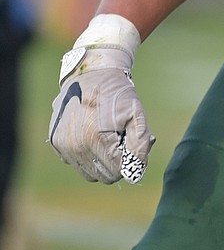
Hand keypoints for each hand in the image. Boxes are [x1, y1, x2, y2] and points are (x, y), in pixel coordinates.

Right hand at [48, 15, 154, 184]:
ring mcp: (63, 146)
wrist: (91, 74)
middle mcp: (75, 147)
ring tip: (109, 138)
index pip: (117, 172)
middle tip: (122, 139)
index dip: (130, 161)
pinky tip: (94, 134)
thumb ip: (140, 145)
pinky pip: (76, 162)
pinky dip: (87, 154)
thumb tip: (136, 171)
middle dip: (117, 162)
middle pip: (103, 176)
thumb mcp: (136, 115)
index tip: (132, 143)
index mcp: (96, 140)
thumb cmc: (117, 93)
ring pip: (89, 172)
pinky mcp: (56, 143)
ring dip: (102, 161)